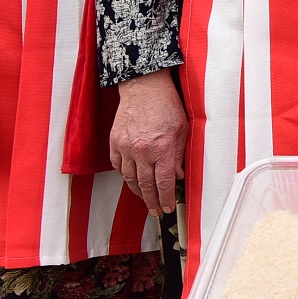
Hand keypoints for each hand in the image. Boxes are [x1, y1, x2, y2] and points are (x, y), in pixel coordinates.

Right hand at [111, 70, 187, 215]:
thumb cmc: (167, 105)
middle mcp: (142, 151)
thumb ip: (180, 155)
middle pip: (145, 185)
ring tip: (145, 199)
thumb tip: (177, 176)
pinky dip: (125, 175)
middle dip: (152, 201)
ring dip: (138, 192)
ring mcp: (126, 147)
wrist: (144, 87)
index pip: (164, 183)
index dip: (166, 198)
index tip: (167, 208)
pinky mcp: (114, 142)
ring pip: (130, 178)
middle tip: (156, 211)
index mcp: (163, 149)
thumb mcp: (183, 130)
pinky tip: (131, 180)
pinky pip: (118, 166)